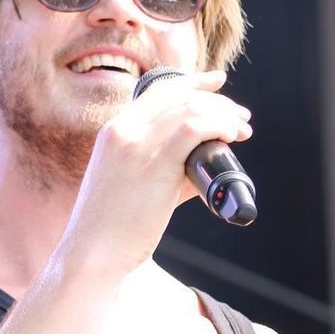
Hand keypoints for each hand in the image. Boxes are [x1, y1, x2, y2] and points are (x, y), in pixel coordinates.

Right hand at [60, 69, 252, 277]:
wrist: (92, 252)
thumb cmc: (114, 227)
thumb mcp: (132, 184)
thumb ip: (166, 167)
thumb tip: (206, 162)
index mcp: (114, 131)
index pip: (158, 90)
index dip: (193, 81)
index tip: (217, 82)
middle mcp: (123, 130)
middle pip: (179, 95)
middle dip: (217, 100)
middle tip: (241, 116)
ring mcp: (136, 144)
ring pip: (189, 108)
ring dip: (223, 114)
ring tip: (242, 129)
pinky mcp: (154, 163)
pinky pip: (194, 129)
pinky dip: (218, 126)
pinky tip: (231, 135)